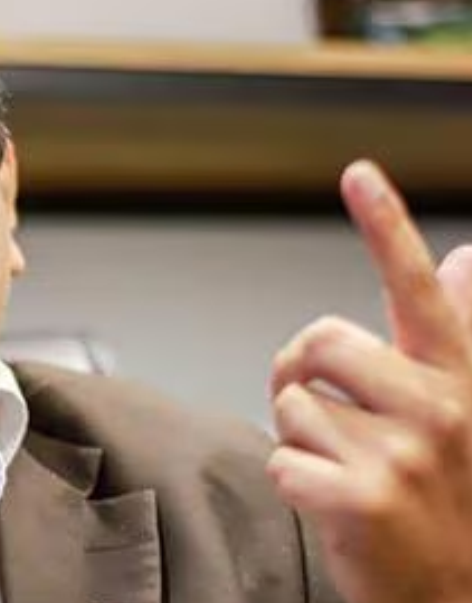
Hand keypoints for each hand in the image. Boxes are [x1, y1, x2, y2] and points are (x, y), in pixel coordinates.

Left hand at [268, 160, 471, 602]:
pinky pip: (280, 460)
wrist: (455, 593)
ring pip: (290, 404)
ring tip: (347, 470)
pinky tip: (335, 505)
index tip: (358, 174)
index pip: (418, 289)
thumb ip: (456, 332)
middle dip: (306, 376)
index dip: (386, 226)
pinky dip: (292, 483)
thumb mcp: (462, 407)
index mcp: (457, 379)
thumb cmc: (447, 495)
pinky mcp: (362, 498)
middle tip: (336, 421)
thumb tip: (467, 256)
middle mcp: (437, 407)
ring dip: (300, 438)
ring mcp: (403, 454)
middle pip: (317, 341)